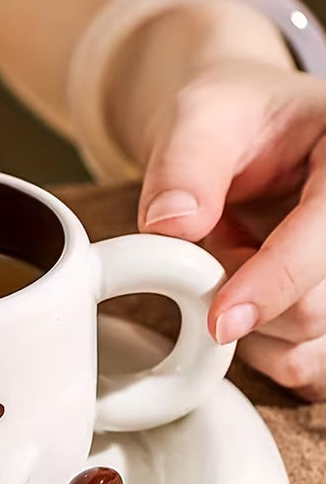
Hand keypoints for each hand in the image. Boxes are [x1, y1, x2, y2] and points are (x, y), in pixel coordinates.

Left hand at [138, 60, 325, 399]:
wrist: (237, 139)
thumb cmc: (226, 120)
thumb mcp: (200, 118)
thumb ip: (185, 165)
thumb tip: (172, 224)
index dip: (273, 283)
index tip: (217, 320)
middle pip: (314, 310)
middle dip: (241, 297)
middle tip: (211, 249)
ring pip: (308, 346)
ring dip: (251, 330)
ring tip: (234, 266)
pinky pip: (304, 366)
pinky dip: (265, 354)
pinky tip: (247, 307)